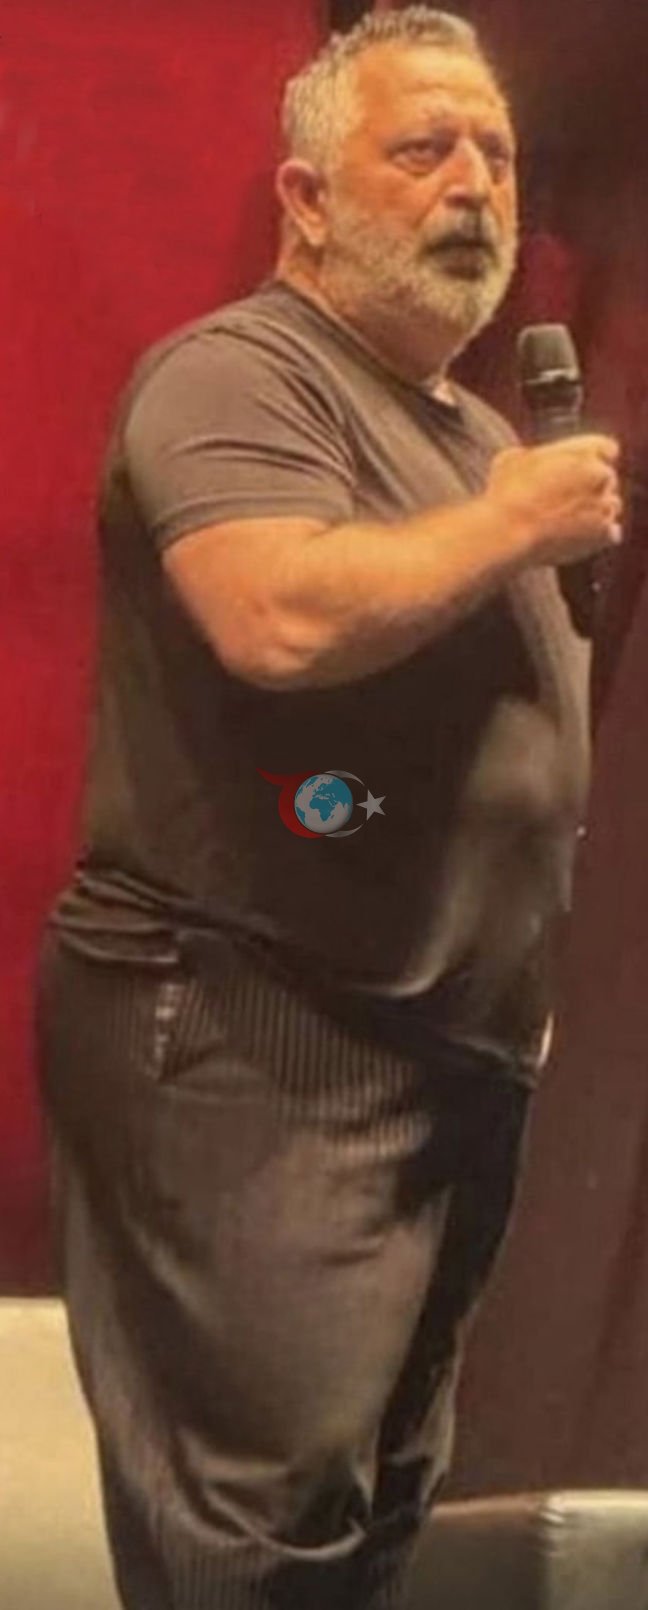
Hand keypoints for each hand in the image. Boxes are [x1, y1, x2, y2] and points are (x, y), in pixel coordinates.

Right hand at [486, 434, 622, 566]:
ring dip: (595, 512)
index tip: (580, 471)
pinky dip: (597, 536)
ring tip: (567, 522)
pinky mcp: (604, 534)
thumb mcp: (511, 459)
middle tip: (566, 500)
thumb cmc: (505, 494)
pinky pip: (610, 533)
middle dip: (591, 488)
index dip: (593, 460)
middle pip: (607, 479)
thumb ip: (534, 455)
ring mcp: (605, 505)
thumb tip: (530, 460)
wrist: (509, 532)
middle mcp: (602, 475)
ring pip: (609, 506)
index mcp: (584, 451)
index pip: (607, 449)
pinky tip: (577, 538)